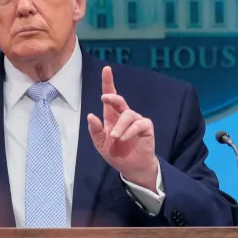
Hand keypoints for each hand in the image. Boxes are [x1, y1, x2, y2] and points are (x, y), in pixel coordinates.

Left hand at [87, 67, 157, 191]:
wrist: (131, 168)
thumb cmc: (116, 154)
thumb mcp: (101, 144)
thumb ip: (95, 131)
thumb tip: (91, 115)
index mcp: (112, 117)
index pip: (110, 96)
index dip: (108, 82)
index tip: (106, 69)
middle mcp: (124, 116)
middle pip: (120, 100)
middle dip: (112, 97)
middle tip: (104, 98)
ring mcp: (136, 120)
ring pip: (128, 115)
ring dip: (119, 126)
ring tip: (115, 138)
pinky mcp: (146, 127)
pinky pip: (139, 124)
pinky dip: (130, 131)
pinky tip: (124, 139)